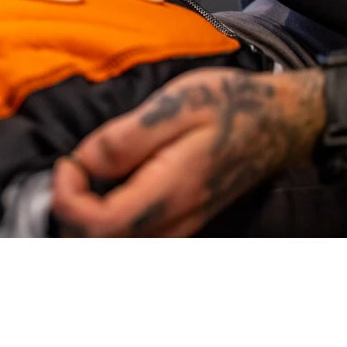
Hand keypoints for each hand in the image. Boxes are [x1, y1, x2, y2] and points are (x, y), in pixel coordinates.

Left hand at [51, 66, 324, 236]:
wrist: (278, 121)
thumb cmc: (229, 105)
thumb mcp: (175, 103)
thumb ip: (125, 138)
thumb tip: (83, 161)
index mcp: (169, 191)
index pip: (99, 225)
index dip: (67, 197)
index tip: (68, 162)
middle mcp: (174, 220)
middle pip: (101, 243)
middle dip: (72, 209)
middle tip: (73, 166)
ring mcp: (180, 225)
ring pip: (117, 242)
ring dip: (88, 214)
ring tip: (87, 173)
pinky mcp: (182, 220)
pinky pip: (134, 233)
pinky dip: (108, 214)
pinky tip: (109, 181)